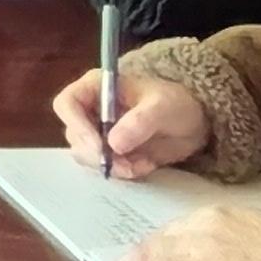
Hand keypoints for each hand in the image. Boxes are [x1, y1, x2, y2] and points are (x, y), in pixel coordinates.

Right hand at [53, 66, 211, 180]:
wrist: (194, 122)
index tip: (99, 146)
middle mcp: (90, 110)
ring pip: (87, 156)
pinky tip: (145, 165)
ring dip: (113, 166)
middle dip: (98, 154)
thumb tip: (114, 143)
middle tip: (125, 165)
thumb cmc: (176, 103)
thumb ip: (140, 121)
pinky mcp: (110, 153)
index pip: (67, 104)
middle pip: (74, 136)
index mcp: (96, 87)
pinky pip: (106, 169)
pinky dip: (124, 172)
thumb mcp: (163, 107)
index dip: (76, 125)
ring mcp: (98, 133)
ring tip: (141, 164)